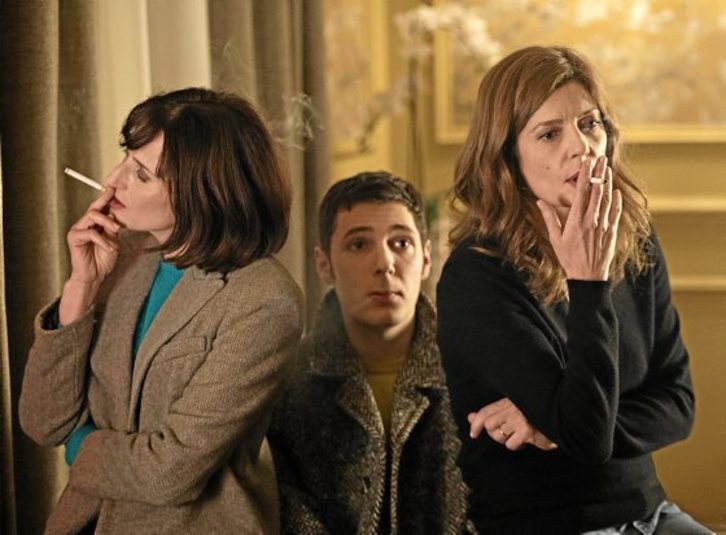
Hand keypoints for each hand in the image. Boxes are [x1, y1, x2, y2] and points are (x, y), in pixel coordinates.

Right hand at [67, 186, 120, 283]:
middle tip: (119, 226)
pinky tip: (109, 248)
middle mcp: (84, 223)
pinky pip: (90, 233)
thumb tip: (114, 214)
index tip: (113, 188)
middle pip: (95, 209)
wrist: (95, 276)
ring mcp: (78, 229)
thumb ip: (112, 228)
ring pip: (92, 216)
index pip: (99, 207)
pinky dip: (102, 240)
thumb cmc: (103, 259)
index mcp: (94, 223)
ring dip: (107, 224)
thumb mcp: (113, 241)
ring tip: (115, 233)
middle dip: (109, 214)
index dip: (105, 197)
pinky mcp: (74, 237)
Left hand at [468, 398, 556, 451]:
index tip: (473, 434)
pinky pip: (511, 445)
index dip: (475, 423)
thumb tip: (470, 417)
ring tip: (519, 435)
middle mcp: (512, 408)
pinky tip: (527, 441)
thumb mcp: (512, 411)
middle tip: (507, 434)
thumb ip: (491, 413)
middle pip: (489, 426)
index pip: (485, 412)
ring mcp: (519, 419)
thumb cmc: (535, 415)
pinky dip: (517, 446)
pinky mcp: (526, 430)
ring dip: (507, 440)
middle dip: (495, 434)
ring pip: (499, 437)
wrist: (561, 417)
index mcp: (508, 401)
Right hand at [537, 156, 622, 280]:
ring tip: (607, 168)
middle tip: (600, 158)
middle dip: (598, 173)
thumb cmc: (569, 258)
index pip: (581, 192)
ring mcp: (603, 226)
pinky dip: (616, 200)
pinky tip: (616, 191)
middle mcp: (591, 221)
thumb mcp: (555, 239)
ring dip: (607, 182)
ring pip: (607, 199)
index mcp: (576, 221)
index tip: (586, 161)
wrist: (588, 277)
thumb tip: (540, 201)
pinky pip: (615, 212)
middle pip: (596, 191)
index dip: (584, 175)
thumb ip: (549, 218)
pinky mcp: (612, 232)